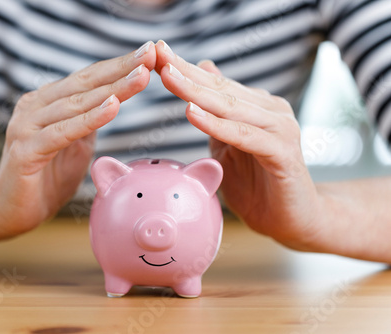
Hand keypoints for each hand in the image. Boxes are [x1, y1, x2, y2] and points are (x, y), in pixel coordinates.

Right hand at [0, 41, 155, 236]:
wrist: (7, 211)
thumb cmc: (44, 178)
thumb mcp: (75, 146)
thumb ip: (88, 123)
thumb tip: (112, 101)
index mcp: (47, 102)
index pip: (88, 79)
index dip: (119, 66)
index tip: (150, 53)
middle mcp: (35, 107)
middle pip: (84, 83)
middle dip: (121, 68)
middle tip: (150, 53)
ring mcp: (26, 127)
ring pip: (76, 104)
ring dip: (112, 89)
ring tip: (141, 75)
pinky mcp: (25, 151)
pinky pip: (62, 133)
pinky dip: (89, 119)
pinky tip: (112, 107)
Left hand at [154, 40, 323, 250]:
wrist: (290, 220)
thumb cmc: (255, 184)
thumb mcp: (226, 144)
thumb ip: (215, 113)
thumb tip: (204, 71)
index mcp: (256, 107)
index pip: (215, 83)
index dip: (185, 68)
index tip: (155, 52)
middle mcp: (270, 110)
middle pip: (220, 89)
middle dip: (185, 72)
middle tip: (156, 54)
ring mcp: (279, 129)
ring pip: (231, 107)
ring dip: (196, 92)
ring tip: (168, 77)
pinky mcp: (283, 152)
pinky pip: (245, 136)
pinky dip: (217, 125)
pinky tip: (192, 114)